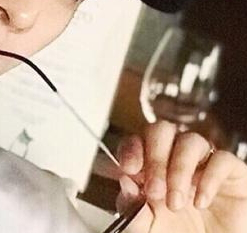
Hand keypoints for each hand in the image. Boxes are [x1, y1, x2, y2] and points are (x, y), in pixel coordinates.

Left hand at [116, 120, 246, 232]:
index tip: (128, 168)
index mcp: (151, 164)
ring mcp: (203, 160)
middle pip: (162, 131)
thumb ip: (132, 207)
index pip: (136, 139)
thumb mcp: (150, 225)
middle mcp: (175, 156)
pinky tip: (201, 202)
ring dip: (179, 170)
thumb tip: (124, 183)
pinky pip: (221, 159)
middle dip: (155, 159)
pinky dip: (209, 179)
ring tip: (176, 203)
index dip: (130, 149)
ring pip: (190, 141)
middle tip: (154, 190)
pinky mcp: (230, 170)